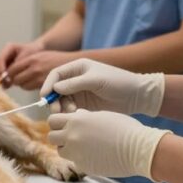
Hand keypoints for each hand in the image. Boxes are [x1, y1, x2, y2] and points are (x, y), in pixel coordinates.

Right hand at [0, 40, 45, 86]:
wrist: (38, 51)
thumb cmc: (34, 52)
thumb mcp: (28, 57)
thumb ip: (18, 65)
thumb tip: (9, 76)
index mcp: (9, 48)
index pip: (0, 59)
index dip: (0, 69)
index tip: (4, 78)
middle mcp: (5, 53)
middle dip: (1, 75)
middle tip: (5, 84)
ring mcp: (6, 60)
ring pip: (1, 70)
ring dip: (3, 78)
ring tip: (7, 86)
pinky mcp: (8, 66)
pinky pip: (5, 73)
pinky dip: (7, 79)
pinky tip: (10, 84)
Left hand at [7, 51, 76, 90]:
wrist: (73, 63)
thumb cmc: (54, 59)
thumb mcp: (40, 55)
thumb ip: (26, 62)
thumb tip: (10, 72)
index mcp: (32, 59)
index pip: (12, 69)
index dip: (9, 74)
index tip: (11, 75)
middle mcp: (35, 68)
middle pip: (16, 79)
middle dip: (15, 80)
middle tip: (20, 79)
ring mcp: (41, 78)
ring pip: (23, 86)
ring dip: (24, 84)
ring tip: (30, 80)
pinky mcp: (46, 86)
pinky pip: (32, 89)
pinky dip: (31, 87)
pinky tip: (37, 83)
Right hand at [40, 59, 164, 115]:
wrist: (136, 96)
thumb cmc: (119, 82)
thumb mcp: (96, 80)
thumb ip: (75, 83)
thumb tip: (55, 87)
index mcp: (78, 67)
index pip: (56, 74)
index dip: (48, 85)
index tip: (45, 97)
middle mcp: (76, 78)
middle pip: (56, 88)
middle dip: (54, 99)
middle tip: (56, 110)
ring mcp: (80, 91)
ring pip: (62, 100)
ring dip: (62, 107)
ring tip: (71, 112)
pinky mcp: (84, 104)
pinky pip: (70, 108)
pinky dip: (69, 112)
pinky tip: (76, 115)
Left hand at [47, 110, 170, 179]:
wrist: (139, 148)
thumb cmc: (124, 128)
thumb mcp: (102, 115)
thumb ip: (84, 117)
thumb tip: (76, 116)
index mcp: (76, 120)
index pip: (53, 120)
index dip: (58, 122)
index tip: (64, 124)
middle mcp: (72, 136)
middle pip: (51, 137)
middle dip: (59, 136)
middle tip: (70, 137)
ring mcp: (77, 153)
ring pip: (61, 151)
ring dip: (68, 149)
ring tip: (83, 147)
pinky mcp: (84, 167)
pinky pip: (76, 162)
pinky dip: (82, 159)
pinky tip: (96, 156)